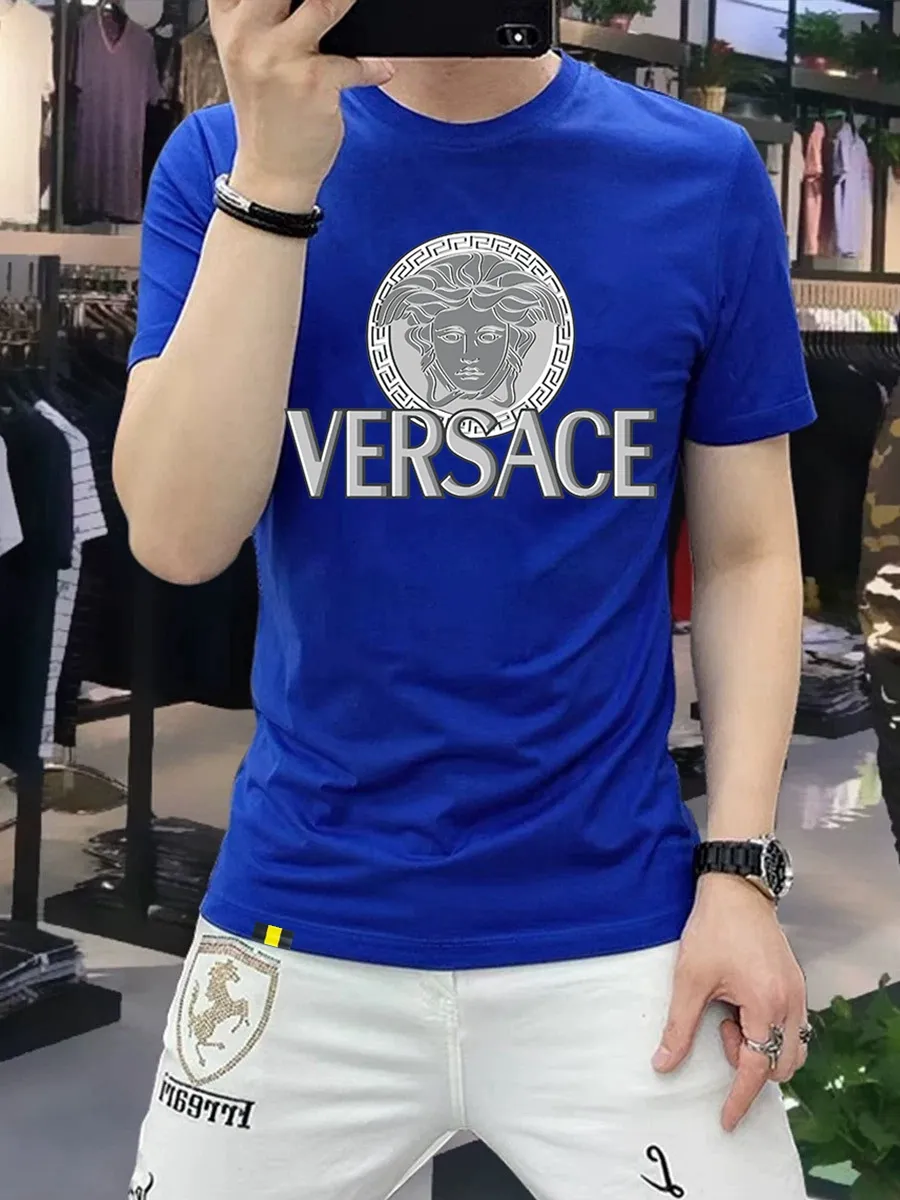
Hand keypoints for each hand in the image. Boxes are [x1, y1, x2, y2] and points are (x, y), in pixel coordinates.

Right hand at [209, 0, 394, 209]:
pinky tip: (382, 70)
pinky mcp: (311, 85)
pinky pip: (354, 61)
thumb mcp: (250, 54)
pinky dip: (374, 66)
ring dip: (347, 1)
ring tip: (356, 5)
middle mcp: (247, 35)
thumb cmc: (268, 111)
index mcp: (229, 21)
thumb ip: (266, 13)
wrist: (272, 171)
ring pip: (323, 4)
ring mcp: (278, 59)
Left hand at [652, 874, 807, 1132]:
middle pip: (783, 1064)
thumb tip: (663, 1064)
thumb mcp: (689, 979)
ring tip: (729, 1017)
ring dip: (761, 1046)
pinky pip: (791, 1026)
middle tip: (721, 1031)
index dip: (739, 1098)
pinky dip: (769, 1030)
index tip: (726, 1120)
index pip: (757, 1068)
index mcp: (765, 1004)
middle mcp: (790, 1003)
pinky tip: (741, 1006)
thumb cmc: (713, 928)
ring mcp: (798, 993)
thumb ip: (679, 1027)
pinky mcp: (796, 983)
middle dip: (751, 1063)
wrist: (736, 889)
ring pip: (791, 1047)